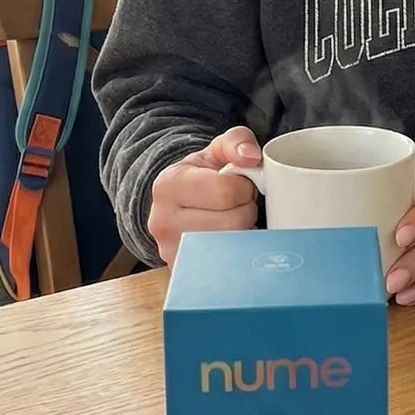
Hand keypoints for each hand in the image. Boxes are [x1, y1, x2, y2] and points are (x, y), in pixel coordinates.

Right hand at [147, 125, 261, 266]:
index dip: (244, 188)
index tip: (238, 185)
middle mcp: (163, 222)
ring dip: (243, 233)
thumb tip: (251, 156)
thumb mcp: (214, 151)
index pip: (226, 192)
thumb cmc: (200, 177)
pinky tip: (230, 242)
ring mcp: (172, 253)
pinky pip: (227, 267)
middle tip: (236, 206)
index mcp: (168, 186)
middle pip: (233, 223)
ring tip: (231, 221)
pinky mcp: (185, 273)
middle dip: (245, 211)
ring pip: (233, 248)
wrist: (177, 205)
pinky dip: (237, 254)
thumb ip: (236, 141)